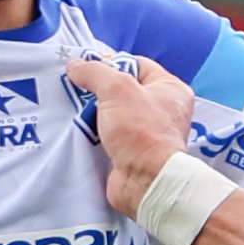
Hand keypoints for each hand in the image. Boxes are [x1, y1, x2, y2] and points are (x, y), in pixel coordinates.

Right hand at [62, 49, 195, 219]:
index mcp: (170, 89)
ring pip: (114, 112)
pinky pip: (109, 134)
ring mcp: (148, 131)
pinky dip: (94, 131)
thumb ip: (95, 72)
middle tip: (76, 88)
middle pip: (123, 89)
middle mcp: (163, 109)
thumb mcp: (117, 89)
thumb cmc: (142, 132)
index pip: (137, 64)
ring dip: (94, 111)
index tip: (88, 69)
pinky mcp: (132, 151)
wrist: (146, 181)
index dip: (112, 63)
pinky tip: (77, 127)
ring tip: (73, 107)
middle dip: (99, 89)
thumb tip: (75, 65)